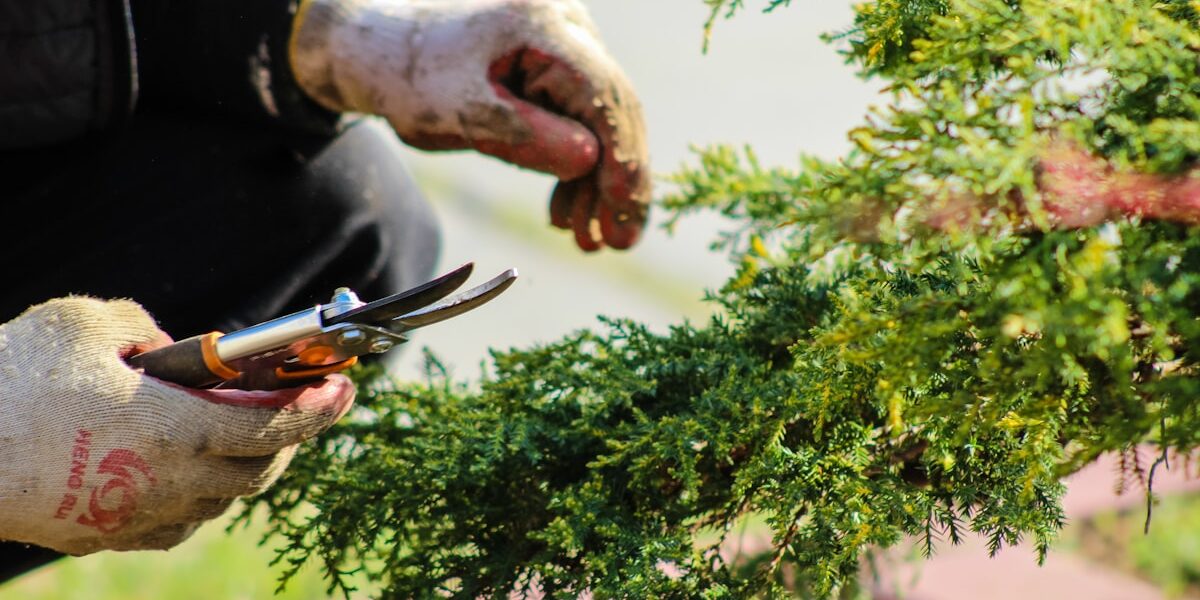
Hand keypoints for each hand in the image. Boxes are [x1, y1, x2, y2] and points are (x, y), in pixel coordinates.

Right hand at [0, 298, 353, 554]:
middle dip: (290, 438)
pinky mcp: (104, 536)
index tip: (347, 389)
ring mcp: (137, 517)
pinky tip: (188, 469)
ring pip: (221, 501)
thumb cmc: (15, 379)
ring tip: (246, 432)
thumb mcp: (90, 323)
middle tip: (301, 406)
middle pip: (260, 471)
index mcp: (177, 430)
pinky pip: (177, 521)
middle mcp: (169, 483)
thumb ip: (151, 330)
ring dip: (244, 468)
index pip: (275, 426)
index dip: (319, 409)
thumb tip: (177, 350)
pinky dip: (200, 494)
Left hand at [290, 0, 649, 250]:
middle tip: (618, 242)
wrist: (384, 52)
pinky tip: (568, 212)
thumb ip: (525, 136)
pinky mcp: (558, 71)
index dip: (622, 157)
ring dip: (597, 184)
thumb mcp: (461, 114)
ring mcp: (566, 47)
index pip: (603, 95)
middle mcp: (566, 28)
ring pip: (601, 122)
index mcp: (541, 27)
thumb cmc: (412, 77)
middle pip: (613, 109)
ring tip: (588, 240)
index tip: (624, 211)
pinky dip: (576, 170)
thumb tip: (591, 162)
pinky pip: (581, 122)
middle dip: (618, 181)